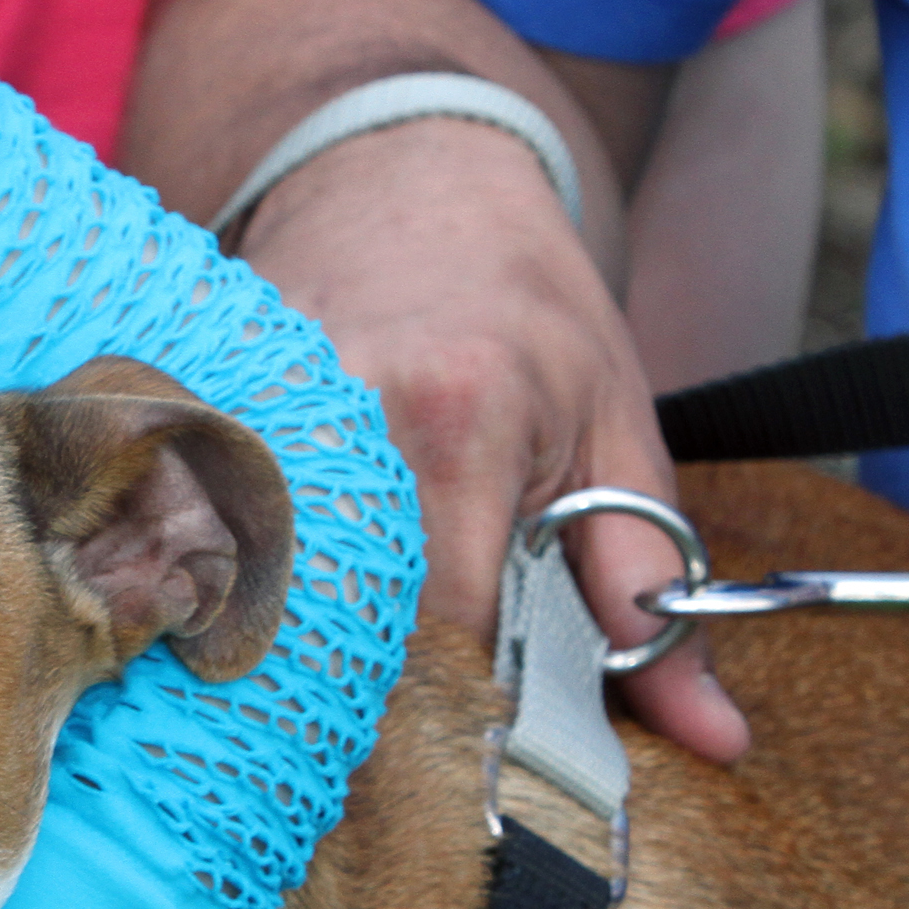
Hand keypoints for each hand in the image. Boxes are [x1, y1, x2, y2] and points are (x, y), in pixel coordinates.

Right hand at [241, 117, 748, 763]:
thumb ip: (647, 585)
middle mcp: (337, 419)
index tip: (481, 737)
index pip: (443, 628)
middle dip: (373, 682)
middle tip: (397, 710)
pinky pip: (210, 531)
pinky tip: (256, 574)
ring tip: (327, 641)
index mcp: (454, 424)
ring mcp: (251, 413)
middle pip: (337, 621)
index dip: (464, 704)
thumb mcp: (613, 431)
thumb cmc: (520, 304)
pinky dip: (240, 571)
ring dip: (298, 630)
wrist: (403, 171)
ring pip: (260, 585)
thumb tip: (708, 735)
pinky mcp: (199, 412)